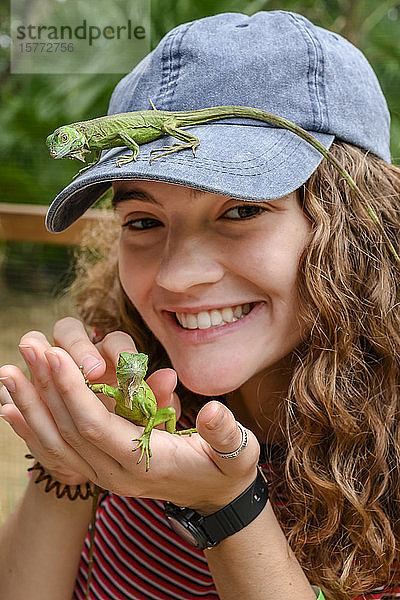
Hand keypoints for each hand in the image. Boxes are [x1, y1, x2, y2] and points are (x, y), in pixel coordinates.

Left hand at [1, 318, 259, 509]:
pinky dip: (31, 429)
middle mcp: (116, 473)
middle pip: (68, 430)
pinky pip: (58, 451)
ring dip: (31, 406)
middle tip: (28, 347)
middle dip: (45, 388)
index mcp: (144, 464)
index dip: (74, 392)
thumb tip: (215, 412)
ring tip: (8, 373)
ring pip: (57, 442)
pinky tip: (10, 409)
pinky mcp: (101, 469)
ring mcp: (104, 474)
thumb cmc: (228, 467)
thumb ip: (225, 433)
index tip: (56, 355)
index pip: (96, 426)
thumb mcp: (238, 450)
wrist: (216, 499)